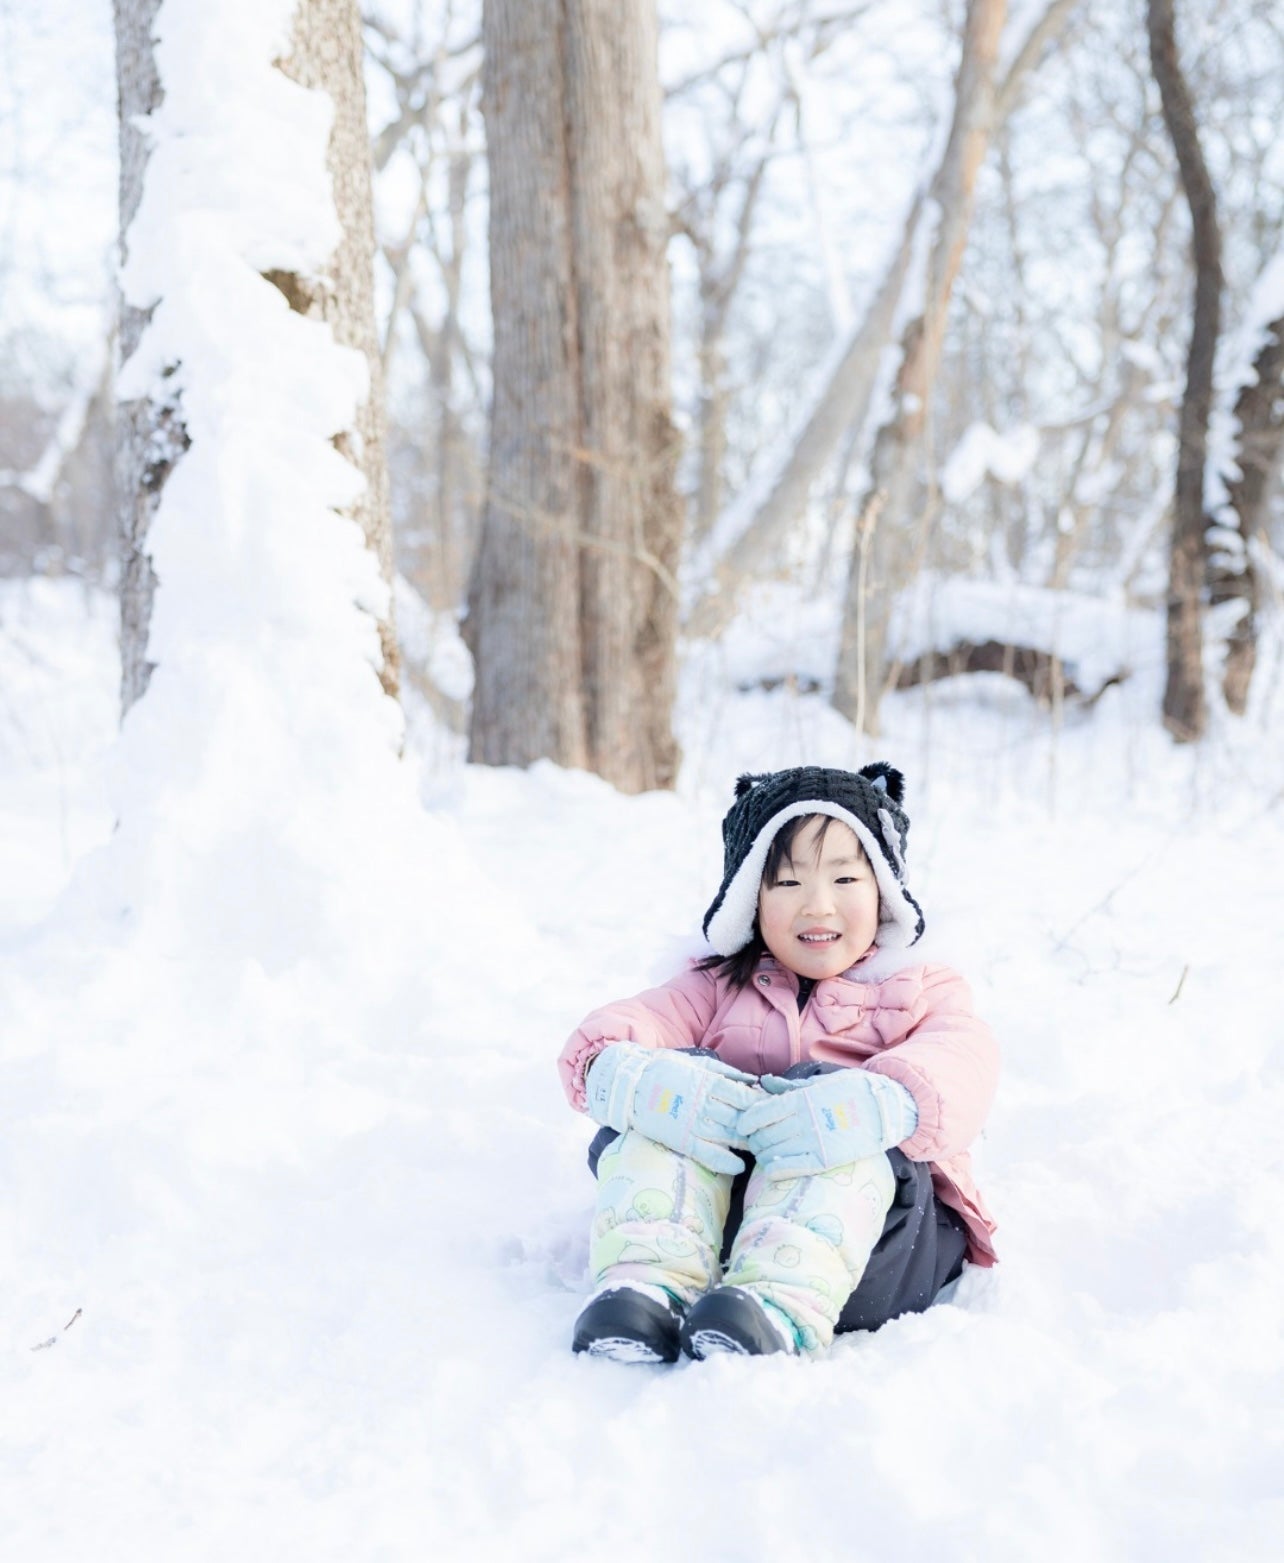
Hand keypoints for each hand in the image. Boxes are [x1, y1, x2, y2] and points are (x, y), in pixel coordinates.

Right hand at [584, 1043, 758, 1174]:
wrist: (631, 1086)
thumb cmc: (665, 1070)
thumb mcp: (696, 1063)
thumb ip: (725, 1072)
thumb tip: (752, 1080)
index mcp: (708, 1083)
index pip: (744, 1097)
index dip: (761, 1104)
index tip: (772, 1109)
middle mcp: (703, 1105)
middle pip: (740, 1119)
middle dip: (758, 1126)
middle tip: (772, 1132)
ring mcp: (692, 1124)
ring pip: (728, 1137)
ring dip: (747, 1144)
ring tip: (760, 1148)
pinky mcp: (681, 1140)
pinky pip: (707, 1155)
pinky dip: (725, 1162)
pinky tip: (738, 1166)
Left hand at [738, 1068, 917, 1179]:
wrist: (887, 1109)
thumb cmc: (852, 1090)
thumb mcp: (820, 1081)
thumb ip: (790, 1086)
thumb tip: (764, 1082)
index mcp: (801, 1099)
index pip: (759, 1113)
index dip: (746, 1122)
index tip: (744, 1125)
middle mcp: (804, 1121)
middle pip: (763, 1135)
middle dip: (753, 1140)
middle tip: (754, 1141)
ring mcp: (815, 1141)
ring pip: (773, 1153)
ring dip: (762, 1155)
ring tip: (764, 1154)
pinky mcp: (826, 1160)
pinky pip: (792, 1168)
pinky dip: (776, 1170)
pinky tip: (771, 1170)